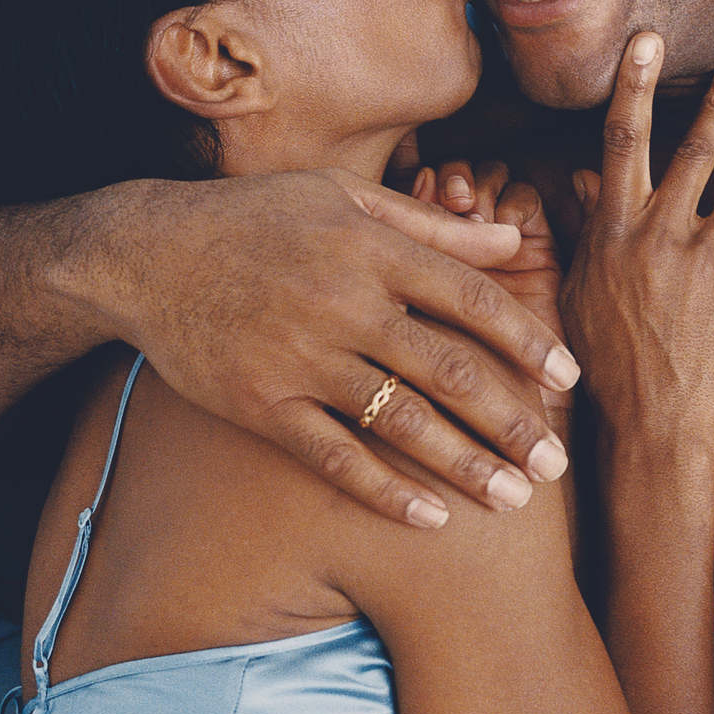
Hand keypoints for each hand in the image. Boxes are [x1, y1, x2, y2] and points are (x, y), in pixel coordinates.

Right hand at [77, 169, 579, 528]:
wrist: (144, 253)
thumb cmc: (255, 217)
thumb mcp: (343, 196)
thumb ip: (431, 224)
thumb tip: (511, 235)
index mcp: (372, 248)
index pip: (471, 298)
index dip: (527, 341)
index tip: (568, 379)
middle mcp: (344, 303)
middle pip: (449, 370)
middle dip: (513, 421)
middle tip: (558, 462)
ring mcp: (301, 357)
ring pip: (401, 422)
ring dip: (464, 465)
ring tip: (513, 500)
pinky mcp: (262, 403)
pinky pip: (333, 455)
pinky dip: (384, 490)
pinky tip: (429, 518)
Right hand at [560, 32, 713, 461]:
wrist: (649, 427)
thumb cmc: (604, 364)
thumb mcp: (581, 292)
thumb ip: (586, 229)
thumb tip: (582, 179)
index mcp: (614, 231)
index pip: (620, 142)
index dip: (633, 87)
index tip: (645, 43)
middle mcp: (659, 235)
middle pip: (690, 151)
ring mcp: (705, 261)